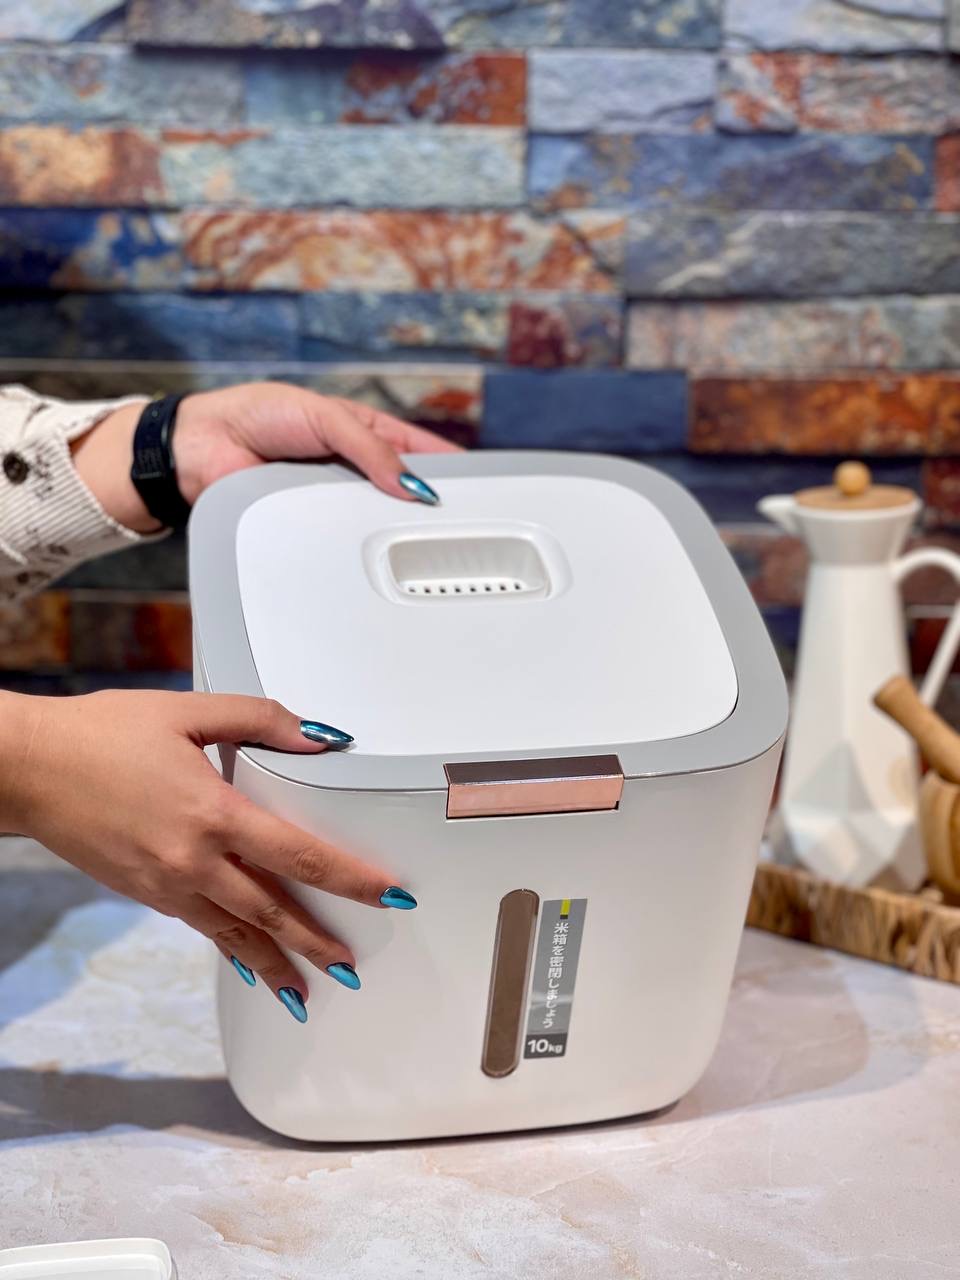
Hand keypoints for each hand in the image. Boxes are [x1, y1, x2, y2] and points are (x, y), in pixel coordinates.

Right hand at [0, 689, 407, 1013]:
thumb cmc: (102, 733)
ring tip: (306, 990)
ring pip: (235, 934)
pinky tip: (246, 960)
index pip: (301, 856)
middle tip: (352, 969)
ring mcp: (166, 884)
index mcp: (212, 813)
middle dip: (317, 943)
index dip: (351, 879)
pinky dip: (231, 949)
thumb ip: (261, 720)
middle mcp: (193, 861)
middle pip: (272, 912)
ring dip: (274, 964)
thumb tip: (321, 738)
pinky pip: (201, 928)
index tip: (388, 894)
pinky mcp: (145, 893)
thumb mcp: (188, 712)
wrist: (27, 768)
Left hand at [73, 382, 461, 533]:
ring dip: (393, 534)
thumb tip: (412, 484)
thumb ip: (371, 448)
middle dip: (430, 511)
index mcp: (368, 436)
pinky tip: (374, 559)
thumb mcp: (325, 417)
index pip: (423, 454)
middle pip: (405, 497)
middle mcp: (356, 474)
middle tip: (462, 531)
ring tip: (423, 551)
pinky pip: (341, 543)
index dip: (453, 472)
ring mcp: (334, 505)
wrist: (200, 447)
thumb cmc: (257, 415)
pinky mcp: (311, 530)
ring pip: (376, 526)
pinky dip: (356, 550)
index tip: (486, 490)